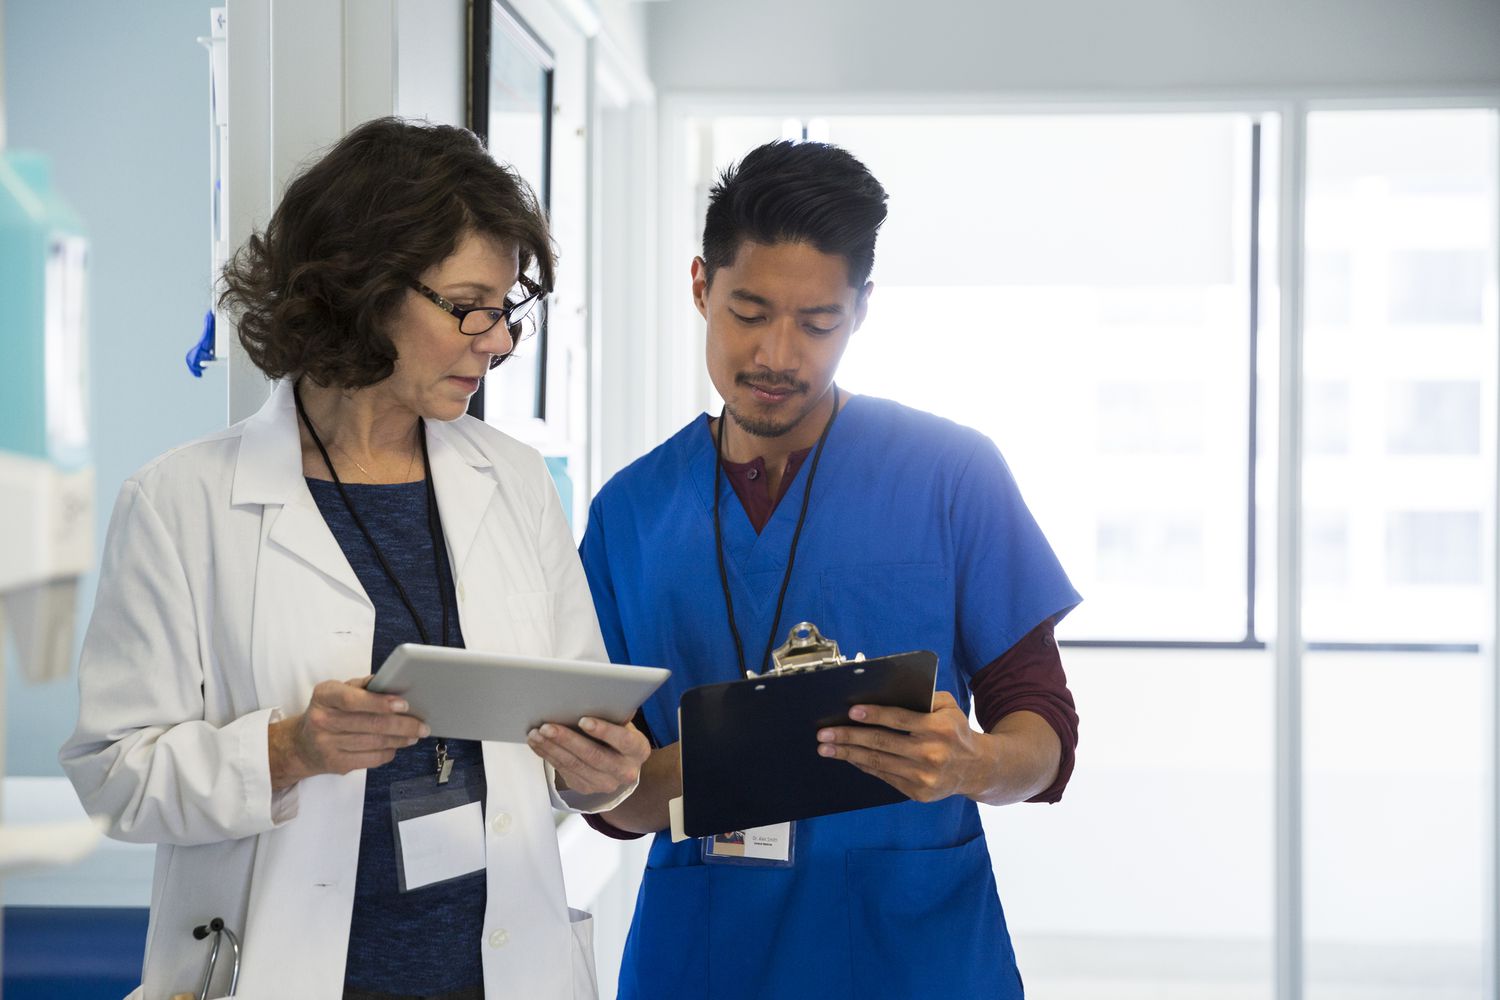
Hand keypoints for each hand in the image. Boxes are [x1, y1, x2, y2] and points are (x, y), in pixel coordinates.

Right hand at [269, 676, 428, 789]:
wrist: (301, 745)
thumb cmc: (329, 711)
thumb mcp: (338, 691)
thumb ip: (363, 686)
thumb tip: (392, 682)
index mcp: (324, 695)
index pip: (353, 699)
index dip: (380, 703)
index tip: (404, 704)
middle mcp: (322, 720)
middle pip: (370, 724)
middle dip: (402, 725)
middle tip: (422, 725)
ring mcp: (327, 744)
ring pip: (374, 743)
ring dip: (400, 739)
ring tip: (415, 735)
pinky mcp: (335, 764)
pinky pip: (370, 759)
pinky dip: (388, 752)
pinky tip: (396, 746)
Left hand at [527, 718, 650, 798]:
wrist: (619, 762)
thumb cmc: (618, 732)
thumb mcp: (622, 722)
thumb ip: (613, 712)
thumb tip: (592, 695)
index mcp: (638, 749)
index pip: (624, 740)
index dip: (604, 731)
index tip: (583, 720)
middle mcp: (625, 771)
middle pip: (594, 756)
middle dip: (568, 740)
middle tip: (547, 726)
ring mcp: (605, 784)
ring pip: (575, 765)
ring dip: (552, 748)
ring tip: (536, 733)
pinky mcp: (586, 788)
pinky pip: (564, 771)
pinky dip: (548, 756)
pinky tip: (537, 743)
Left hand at [815, 691, 995, 802]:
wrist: (976, 768)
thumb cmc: (956, 730)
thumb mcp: (948, 706)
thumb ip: (923, 696)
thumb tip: (886, 689)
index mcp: (938, 727)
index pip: (899, 719)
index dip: (874, 715)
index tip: (851, 712)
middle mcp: (931, 753)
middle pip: (882, 743)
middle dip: (849, 737)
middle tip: (824, 734)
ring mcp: (923, 776)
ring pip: (878, 762)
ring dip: (848, 754)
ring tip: (826, 748)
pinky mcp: (918, 792)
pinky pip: (884, 776)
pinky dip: (863, 766)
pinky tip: (848, 757)